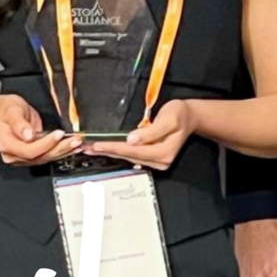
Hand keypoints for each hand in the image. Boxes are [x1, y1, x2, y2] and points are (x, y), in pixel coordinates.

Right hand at [0, 94, 82, 166]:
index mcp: (6, 145)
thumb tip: (28, 135)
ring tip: (77, 144)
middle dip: (59, 149)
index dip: (45, 144)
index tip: (58, 134)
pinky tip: (72, 147)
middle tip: (74, 141)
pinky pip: (47, 156)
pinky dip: (60, 151)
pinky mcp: (31, 157)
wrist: (3, 114)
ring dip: (63, 151)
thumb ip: (19, 122)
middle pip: (39, 157)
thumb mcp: (11, 110)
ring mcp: (22, 158)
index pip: (28, 150)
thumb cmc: (6, 111)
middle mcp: (13, 155)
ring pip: (45, 158)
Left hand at [83, 100, 197, 170]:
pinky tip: (107, 149)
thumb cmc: (180, 115)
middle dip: (107, 151)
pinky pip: (132, 155)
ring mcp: (157, 162)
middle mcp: (160, 161)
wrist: (190, 117)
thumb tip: (132, 140)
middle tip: (86, 148)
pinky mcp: (152, 158)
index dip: (113, 147)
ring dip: (110, 152)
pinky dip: (118, 151)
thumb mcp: (169, 119)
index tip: (96, 145)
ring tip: (92, 148)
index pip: (133, 150)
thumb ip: (151, 131)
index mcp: (163, 153)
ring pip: (129, 157)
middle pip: (128, 156)